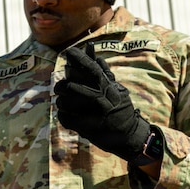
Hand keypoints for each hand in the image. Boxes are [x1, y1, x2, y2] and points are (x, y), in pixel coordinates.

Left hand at [54, 44, 149, 161]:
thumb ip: (104, 73)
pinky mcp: (86, 128)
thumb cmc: (121, 110)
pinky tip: (66, 114)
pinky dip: (63, 115)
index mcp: (108, 88)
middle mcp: (101, 98)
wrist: (129, 136)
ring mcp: (94, 114)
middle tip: (60, 87)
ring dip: (61, 101)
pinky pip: (65, 118)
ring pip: (65, 102)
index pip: (91, 69)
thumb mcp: (117, 89)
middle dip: (62, 85)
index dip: (79, 58)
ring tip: (63, 102)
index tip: (68, 52)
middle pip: (72, 85)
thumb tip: (95, 54)